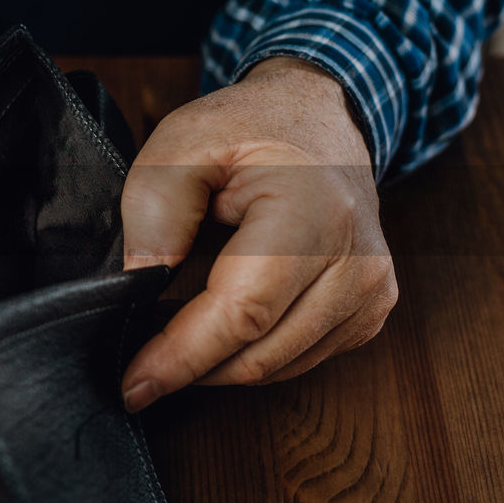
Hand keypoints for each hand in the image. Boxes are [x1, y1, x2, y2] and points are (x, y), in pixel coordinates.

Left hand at [119, 57, 396, 411]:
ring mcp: (371, 291)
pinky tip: (220, 329)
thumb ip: (155, 207)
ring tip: (173, 338)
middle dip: (191, 368)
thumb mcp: (182, 141)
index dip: (183, 356)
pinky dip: (251, 355)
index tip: (133, 384)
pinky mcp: (370, 311)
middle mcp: (357, 261)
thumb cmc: (250, 127)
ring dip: (218, 366)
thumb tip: (142, 280)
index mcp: (314, 214)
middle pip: (260, 353)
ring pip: (277, 366)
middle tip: (137, 366)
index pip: (244, 313)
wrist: (319, 118)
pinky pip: (299, 359)